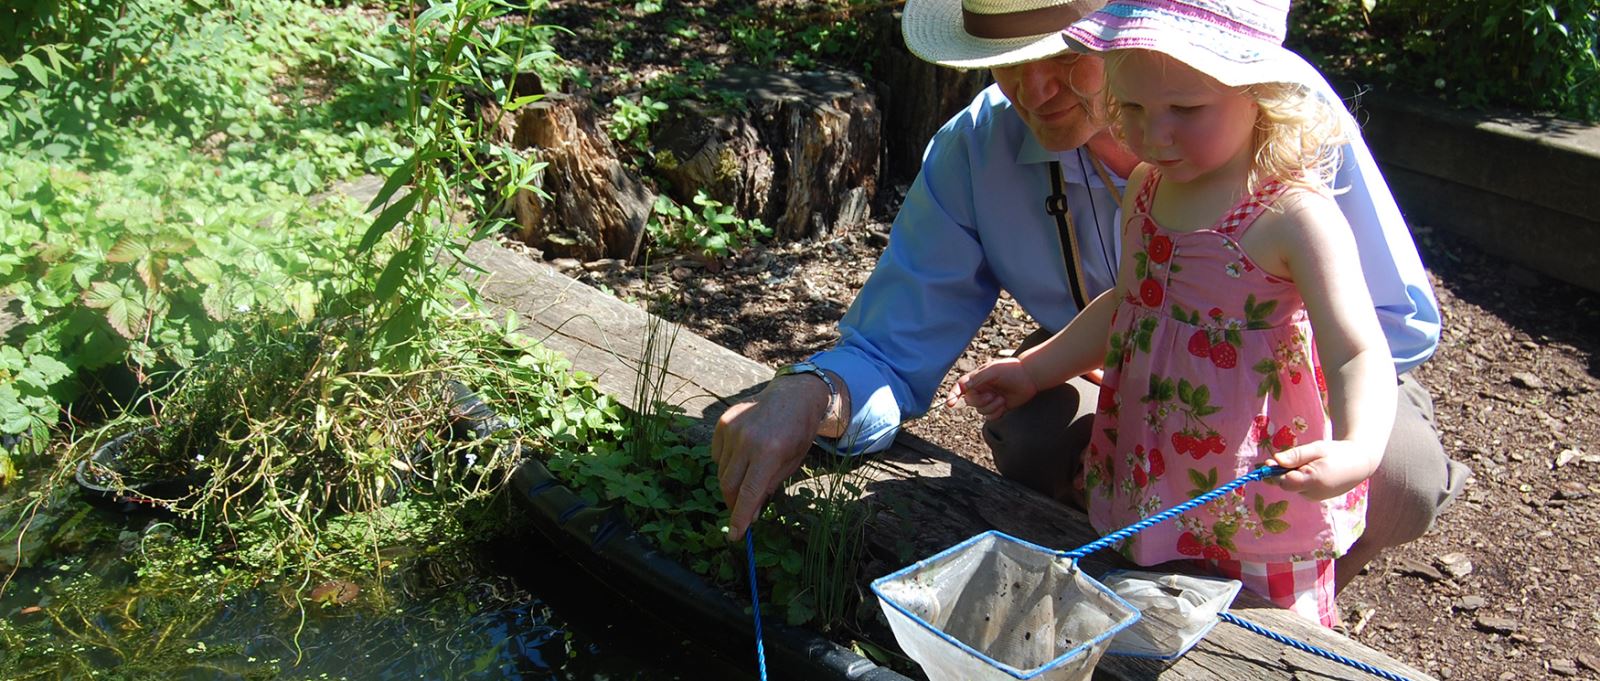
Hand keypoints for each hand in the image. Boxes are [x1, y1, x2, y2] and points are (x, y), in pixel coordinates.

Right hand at [712, 376, 827, 540]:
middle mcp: (747, 440)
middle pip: (729, 485)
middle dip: (733, 503)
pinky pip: (717, 454)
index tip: (735, 536)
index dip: (740, 517)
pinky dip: (726, 463)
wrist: (793, 396)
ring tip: (748, 477)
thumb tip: (749, 512)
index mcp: (769, 452)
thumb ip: (768, 486)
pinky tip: (742, 456)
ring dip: (732, 483)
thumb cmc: (797, 433)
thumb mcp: (791, 463)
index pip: (749, 493)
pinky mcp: (723, 422)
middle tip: (741, 511)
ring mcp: (733, 429)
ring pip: (722, 471)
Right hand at [944, 358, 1036, 420]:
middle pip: (970, 402)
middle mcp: (981, 389)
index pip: (960, 387)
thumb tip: (964, 387)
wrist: (1030, 377)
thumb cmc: (1011, 369)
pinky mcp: (998, 407)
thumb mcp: (993, 370)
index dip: (953, 395)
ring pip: (980, 410)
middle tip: (993, 395)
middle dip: (981, 401)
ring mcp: (989, 399)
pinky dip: (996, 413)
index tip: (950, 404)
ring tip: (1002, 399)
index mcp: (977, 378)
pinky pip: (990, 416)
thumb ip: (977, 378)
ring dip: (991, 407)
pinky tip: (1004, 405)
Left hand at [1268, 439, 1380, 499]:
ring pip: (1293, 486)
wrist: (1359, 464)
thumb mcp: (1317, 448)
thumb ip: (1296, 455)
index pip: (1285, 482)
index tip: (1269, 460)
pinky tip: (1310, 469)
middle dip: (1281, 472)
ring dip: (1292, 474)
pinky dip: (1300, 478)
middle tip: (1283, 458)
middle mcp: (1313, 493)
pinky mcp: (1316, 497)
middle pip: (1287, 485)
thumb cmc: (1338, 453)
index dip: (1275, 472)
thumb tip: (1276, 460)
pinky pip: (1300, 488)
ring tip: (1306, 462)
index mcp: (1314, 481)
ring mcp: (1315, 497)